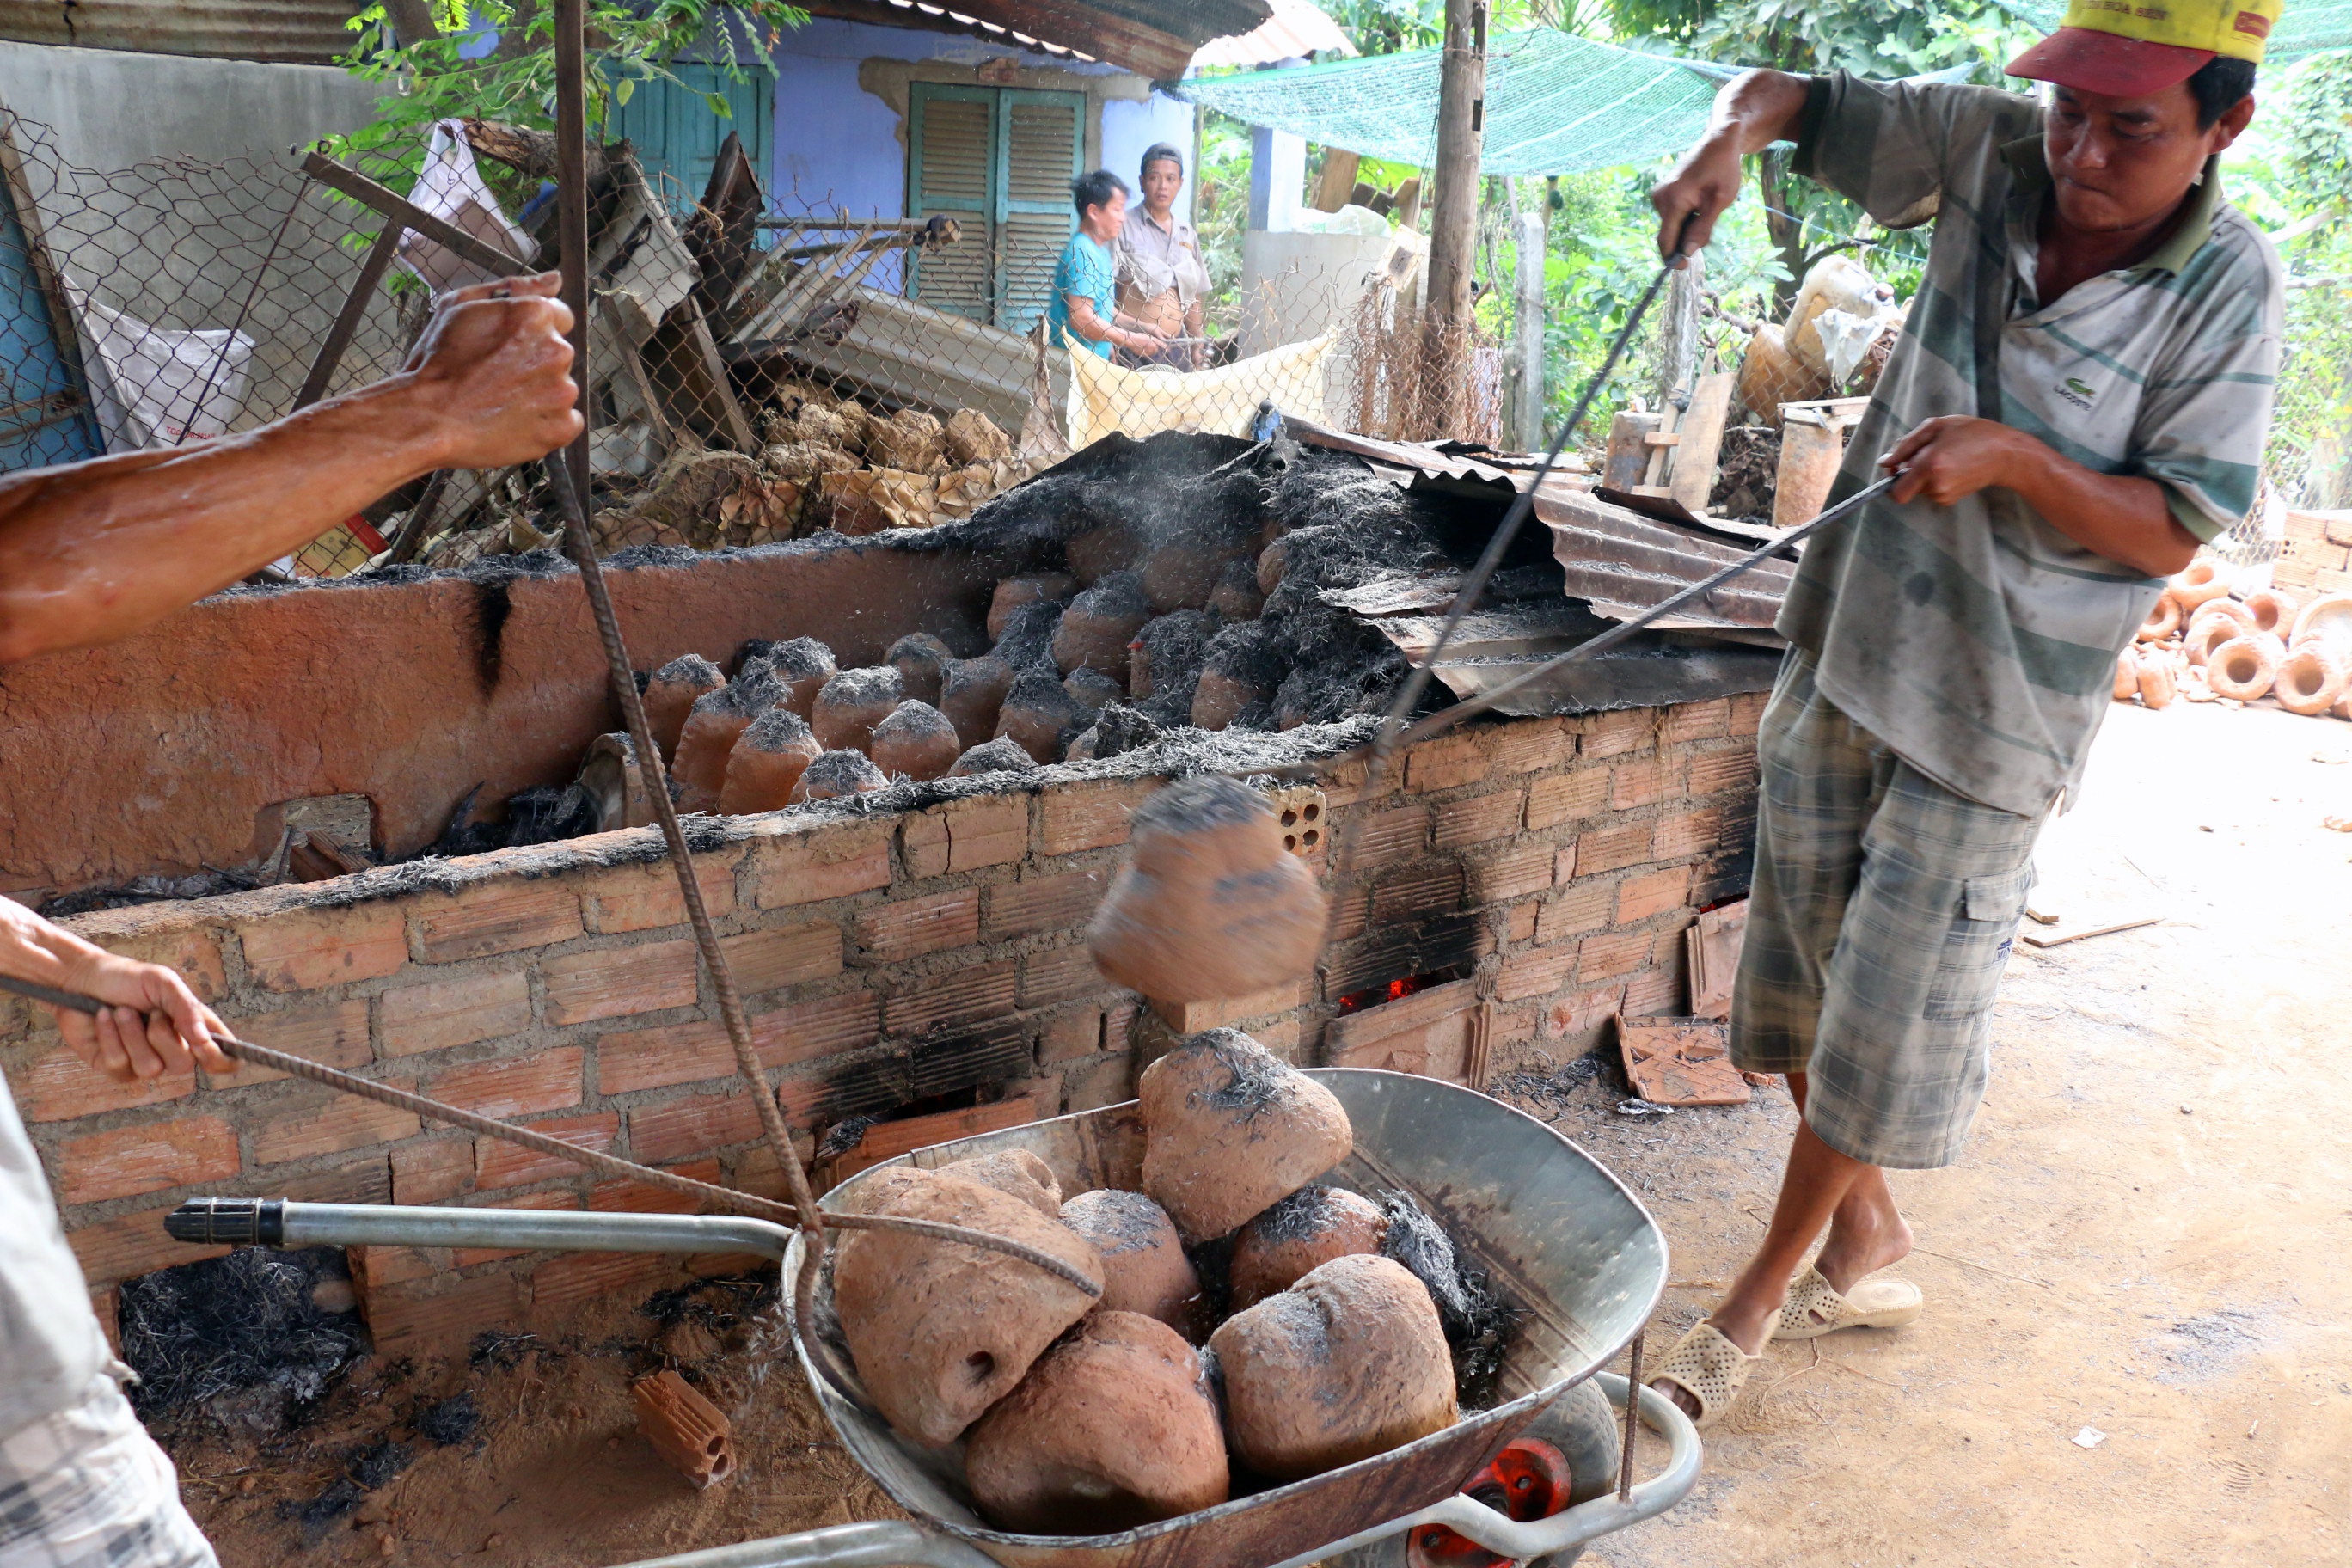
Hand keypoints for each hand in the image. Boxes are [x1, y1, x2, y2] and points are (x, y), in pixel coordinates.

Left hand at [54, 951, 233, 1082]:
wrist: (84, 980)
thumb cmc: (128, 979)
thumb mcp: (164, 983)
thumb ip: (187, 1009)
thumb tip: (204, 1038)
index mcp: (194, 1030)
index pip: (222, 1059)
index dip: (221, 1061)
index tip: (204, 1046)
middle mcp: (172, 1050)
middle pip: (184, 1066)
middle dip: (163, 1037)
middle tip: (151, 1012)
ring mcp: (142, 1061)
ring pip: (150, 1068)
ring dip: (132, 1034)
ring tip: (121, 1011)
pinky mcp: (114, 1067)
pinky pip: (119, 1065)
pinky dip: (109, 1036)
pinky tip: (104, 1018)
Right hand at [402, 272, 582, 469]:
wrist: (428, 417)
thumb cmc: (438, 361)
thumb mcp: (461, 306)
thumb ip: (514, 287)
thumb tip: (554, 279)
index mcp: (536, 315)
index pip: (559, 316)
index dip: (532, 331)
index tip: (508, 347)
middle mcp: (557, 350)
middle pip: (559, 352)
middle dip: (535, 361)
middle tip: (497, 376)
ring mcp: (562, 391)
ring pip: (560, 386)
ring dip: (540, 392)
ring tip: (501, 400)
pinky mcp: (562, 426)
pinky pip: (567, 421)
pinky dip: (547, 423)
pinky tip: (516, 421)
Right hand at [1650, 139, 1741, 263]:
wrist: (1717, 142)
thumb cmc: (1723, 169)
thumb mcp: (1719, 201)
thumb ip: (1702, 228)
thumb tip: (1687, 253)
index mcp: (1672, 201)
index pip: (1665, 240)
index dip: (1673, 258)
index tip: (1685, 268)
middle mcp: (1659, 198)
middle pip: (1669, 233)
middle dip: (1685, 239)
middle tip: (1710, 228)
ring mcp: (1659, 194)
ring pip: (1671, 224)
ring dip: (1687, 227)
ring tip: (1707, 210)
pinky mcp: (1662, 192)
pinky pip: (1671, 214)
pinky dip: (1685, 217)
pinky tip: (1700, 205)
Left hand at [1881, 417, 2036, 506]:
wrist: (2006, 454)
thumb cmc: (1972, 433)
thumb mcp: (1936, 426)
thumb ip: (1905, 445)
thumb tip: (1885, 463)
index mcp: (1929, 465)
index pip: (1896, 493)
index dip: (1891, 481)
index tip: (1897, 468)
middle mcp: (1936, 485)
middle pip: (1906, 488)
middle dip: (1910, 473)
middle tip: (1928, 454)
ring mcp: (1945, 495)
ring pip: (1920, 488)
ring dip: (1925, 474)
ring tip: (1946, 456)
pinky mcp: (1952, 499)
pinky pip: (1932, 490)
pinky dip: (1936, 479)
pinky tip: (1953, 466)